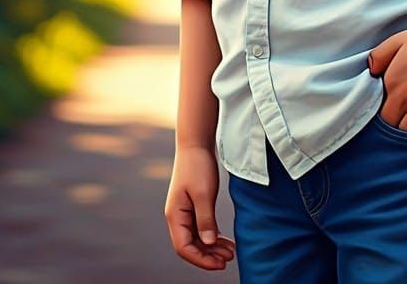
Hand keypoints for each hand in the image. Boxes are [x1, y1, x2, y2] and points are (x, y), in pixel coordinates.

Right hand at [164, 145, 235, 270]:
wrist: (196, 143)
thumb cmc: (198, 165)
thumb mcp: (204, 193)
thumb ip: (205, 219)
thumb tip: (208, 244)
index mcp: (175, 215)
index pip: (184, 247)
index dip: (201, 259)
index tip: (220, 263)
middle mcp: (177, 217)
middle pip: (190, 246)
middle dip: (208, 256)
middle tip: (229, 259)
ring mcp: (185, 212)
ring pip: (197, 238)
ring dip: (212, 247)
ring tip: (231, 252)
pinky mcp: (194, 206)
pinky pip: (202, 228)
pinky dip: (213, 236)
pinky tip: (225, 241)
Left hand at [368, 23, 406, 131]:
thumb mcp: (398, 40)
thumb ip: (378, 56)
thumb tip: (370, 71)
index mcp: (393, 81)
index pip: (377, 108)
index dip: (379, 107)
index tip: (385, 102)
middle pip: (391, 123)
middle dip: (391, 119)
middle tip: (396, 110)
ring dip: (406, 126)